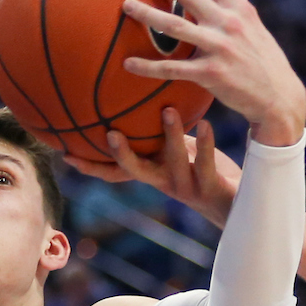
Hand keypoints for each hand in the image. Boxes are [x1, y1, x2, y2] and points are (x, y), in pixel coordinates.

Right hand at [66, 109, 240, 227]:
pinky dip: (205, 145)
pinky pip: (205, 165)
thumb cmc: (205, 169)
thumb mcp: (177, 151)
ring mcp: (185, 188)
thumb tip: (140, 103)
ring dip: (170, 137)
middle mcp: (163, 183)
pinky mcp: (210, 189)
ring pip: (173, 164)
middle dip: (121, 155)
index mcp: (152, 173)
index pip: (113, 173)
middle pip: (134, 172)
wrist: (240, 202)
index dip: (90, 166)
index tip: (66, 153)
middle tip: (109, 134)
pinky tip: (206, 124)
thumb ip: (158, 136)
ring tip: (168, 111)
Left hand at [120, 0, 305, 145]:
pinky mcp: (209, 73)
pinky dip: (147, 66)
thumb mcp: (255, 29)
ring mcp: (218, 47)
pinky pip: (171, 68)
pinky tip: (128, 64)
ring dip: (147, 13)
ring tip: (126, 5)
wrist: (278, 97)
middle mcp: (228, 22)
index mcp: (239, 8)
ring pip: (174, 25)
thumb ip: (237, 13)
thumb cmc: (263, 63)